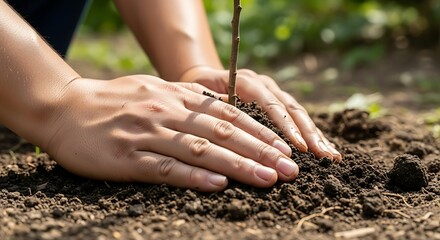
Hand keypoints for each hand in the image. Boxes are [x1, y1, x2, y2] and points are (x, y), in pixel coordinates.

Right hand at [42, 75, 297, 191]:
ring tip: (267, 178)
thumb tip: (222, 112)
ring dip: (238, 165)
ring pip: (201, 150)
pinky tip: (219, 185)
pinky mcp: (128, 158)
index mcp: (176, 97)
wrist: (64, 108)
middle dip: (260, 151)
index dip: (259, 132)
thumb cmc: (113, 102)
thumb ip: (186, 101)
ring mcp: (148, 135)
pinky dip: (194, 176)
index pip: (228, 115)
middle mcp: (167, 113)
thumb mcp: (154, 90)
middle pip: (223, 133)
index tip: (284, 148)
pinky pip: (166, 168)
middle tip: (289, 168)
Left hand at [180, 66, 341, 160]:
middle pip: (290, 109)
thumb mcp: (201, 93)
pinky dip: (311, 134)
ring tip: (330, 156)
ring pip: (299, 113)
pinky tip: (325, 149)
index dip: (285, 126)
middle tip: (323, 155)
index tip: (298, 147)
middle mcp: (264, 85)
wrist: (203, 77)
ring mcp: (273, 93)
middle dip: (308, 134)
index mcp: (246, 81)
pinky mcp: (278, 103)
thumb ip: (216, 105)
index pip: (269, 104)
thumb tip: (229, 128)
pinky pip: (298, 118)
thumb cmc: (198, 89)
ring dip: (315, 135)